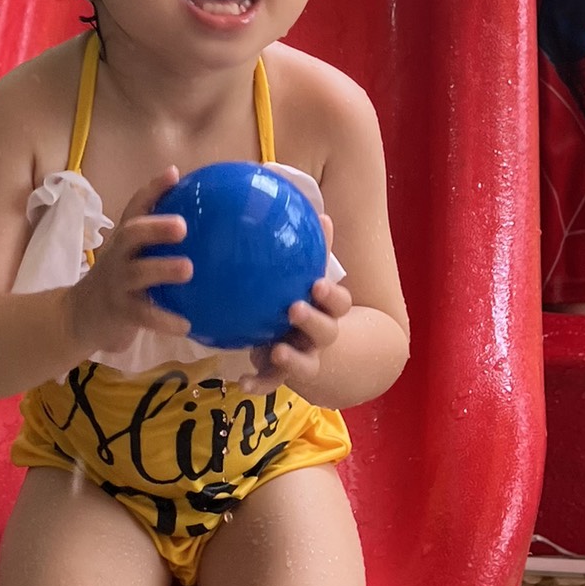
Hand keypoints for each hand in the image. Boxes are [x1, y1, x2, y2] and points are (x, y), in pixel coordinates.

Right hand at [64, 171, 192, 361]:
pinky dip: (165, 320)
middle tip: (182, 225)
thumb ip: (158, 242)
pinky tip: (186, 325)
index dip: (153, 190)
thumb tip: (204, 224)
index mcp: (124, 239)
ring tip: (188, 268)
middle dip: (155, 227)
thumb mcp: (133, 257)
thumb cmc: (118, 281)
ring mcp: (117, 283)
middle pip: (131, 234)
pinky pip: (143, 316)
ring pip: (137, 273)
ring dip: (162, 269)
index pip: (135, 208)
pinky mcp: (119, 312)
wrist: (78, 317)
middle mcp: (118, 255)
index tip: (173, 174)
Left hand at [254, 273, 352, 394]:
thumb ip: (303, 264)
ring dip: (292, 359)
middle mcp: (319, 338)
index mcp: (328, 313)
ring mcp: (303, 359)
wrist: (314, 354)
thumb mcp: (302, 286)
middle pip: (325, 331)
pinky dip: (259, 383)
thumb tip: (298, 202)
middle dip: (311, 320)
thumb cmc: (302, 306)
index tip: (318, 285)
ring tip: (278, 352)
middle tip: (295, 309)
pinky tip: (245, 382)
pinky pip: (272, 380)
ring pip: (305, 363)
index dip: (331, 295)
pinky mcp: (280, 373)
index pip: (339, 303)